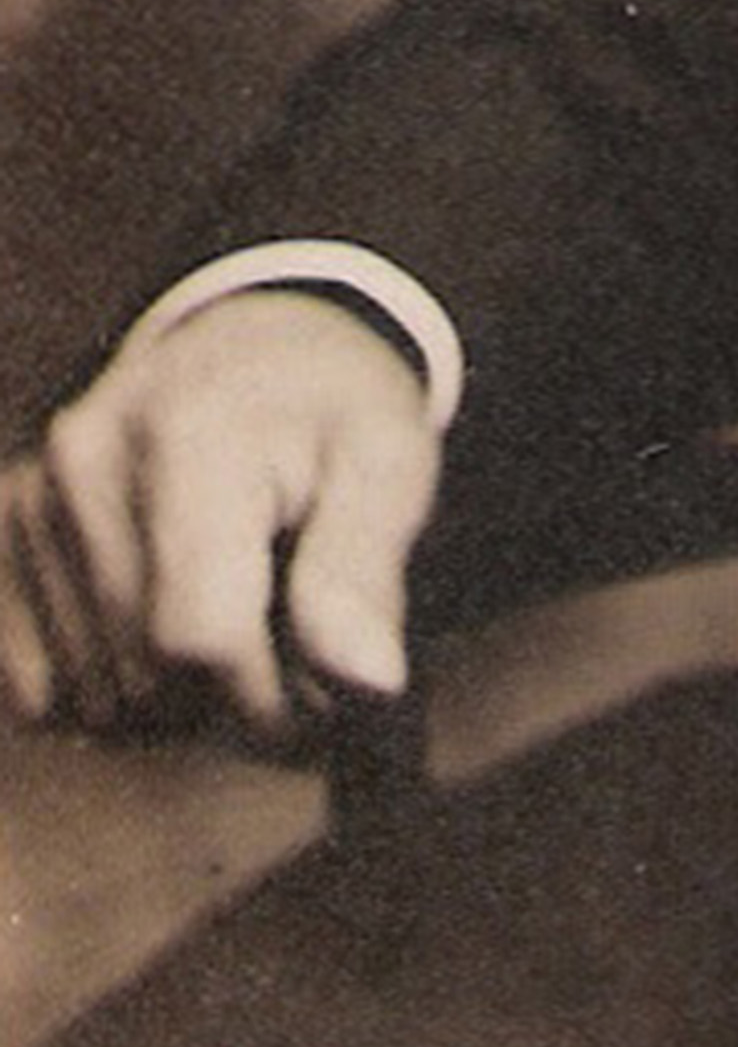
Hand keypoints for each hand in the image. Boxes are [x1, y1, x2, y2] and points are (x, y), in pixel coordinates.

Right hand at [0, 290, 439, 743]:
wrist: (254, 347)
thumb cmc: (331, 413)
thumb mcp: (389, 465)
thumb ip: (365, 573)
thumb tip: (368, 683)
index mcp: (191, 434)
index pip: (202, 639)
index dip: (272, 693)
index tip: (320, 671)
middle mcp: (86, 460)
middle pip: (147, 677)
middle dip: (230, 695)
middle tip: (284, 635)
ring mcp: (32, 497)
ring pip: (93, 695)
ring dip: (170, 698)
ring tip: (227, 615)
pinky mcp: (3, 530)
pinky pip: (36, 689)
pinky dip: (106, 688)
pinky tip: (159, 629)